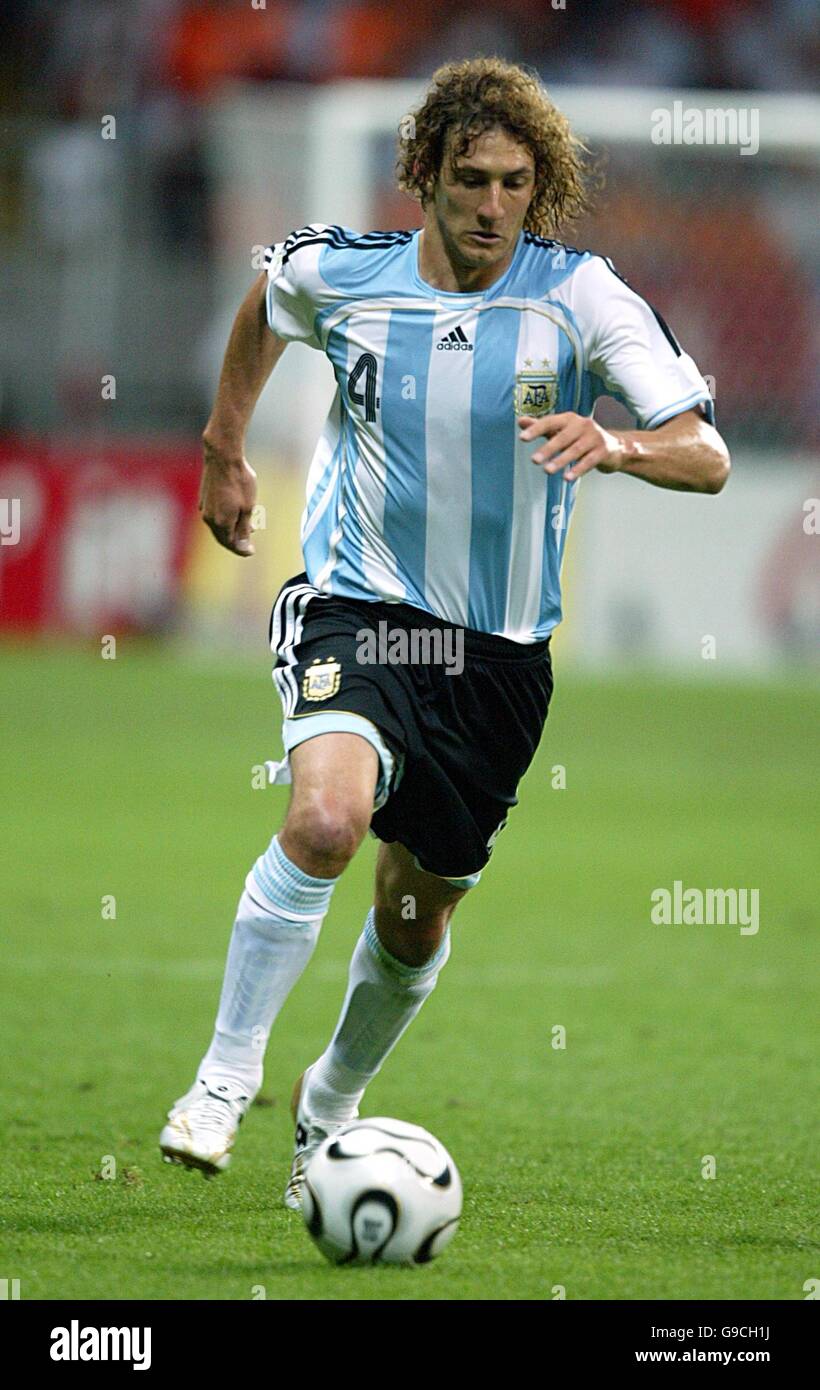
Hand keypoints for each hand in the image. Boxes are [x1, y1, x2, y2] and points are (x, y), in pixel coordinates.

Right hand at [199, 436, 257, 555]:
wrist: (223, 458)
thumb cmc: (239, 481)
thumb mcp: (248, 508)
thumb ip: (244, 529)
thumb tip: (243, 548)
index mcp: (221, 523)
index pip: (231, 544)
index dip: (242, 550)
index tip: (252, 551)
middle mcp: (209, 519)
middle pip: (223, 537)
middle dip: (237, 541)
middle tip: (250, 541)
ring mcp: (205, 508)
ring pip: (218, 526)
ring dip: (232, 529)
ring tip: (248, 525)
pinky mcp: (204, 499)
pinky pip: (215, 516)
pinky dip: (226, 519)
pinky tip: (236, 512)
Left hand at [518, 412, 625, 481]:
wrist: (613, 447)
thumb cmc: (581, 438)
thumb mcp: (562, 431)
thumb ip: (542, 427)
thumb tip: (520, 421)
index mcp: (569, 419)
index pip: (550, 421)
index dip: (536, 429)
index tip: (522, 438)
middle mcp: (582, 425)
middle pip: (563, 437)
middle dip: (548, 448)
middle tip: (534, 460)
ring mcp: (594, 437)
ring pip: (575, 450)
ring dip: (561, 460)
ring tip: (547, 470)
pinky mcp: (603, 451)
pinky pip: (589, 461)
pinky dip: (578, 469)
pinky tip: (567, 478)